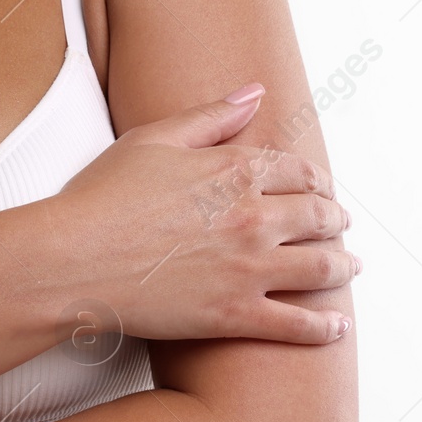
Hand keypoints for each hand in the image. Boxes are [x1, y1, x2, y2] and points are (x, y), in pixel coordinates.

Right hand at [49, 82, 356, 344]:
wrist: (73, 259)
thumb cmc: (101, 198)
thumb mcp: (152, 140)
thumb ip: (209, 116)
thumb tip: (254, 92)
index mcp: (235, 171)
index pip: (298, 172)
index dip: (316, 181)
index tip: (321, 188)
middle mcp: (253, 218)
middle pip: (319, 218)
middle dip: (335, 221)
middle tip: (340, 226)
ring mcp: (249, 269)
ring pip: (320, 268)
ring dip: (342, 267)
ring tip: (349, 268)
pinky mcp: (235, 315)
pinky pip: (297, 325)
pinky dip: (324, 329)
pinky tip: (336, 329)